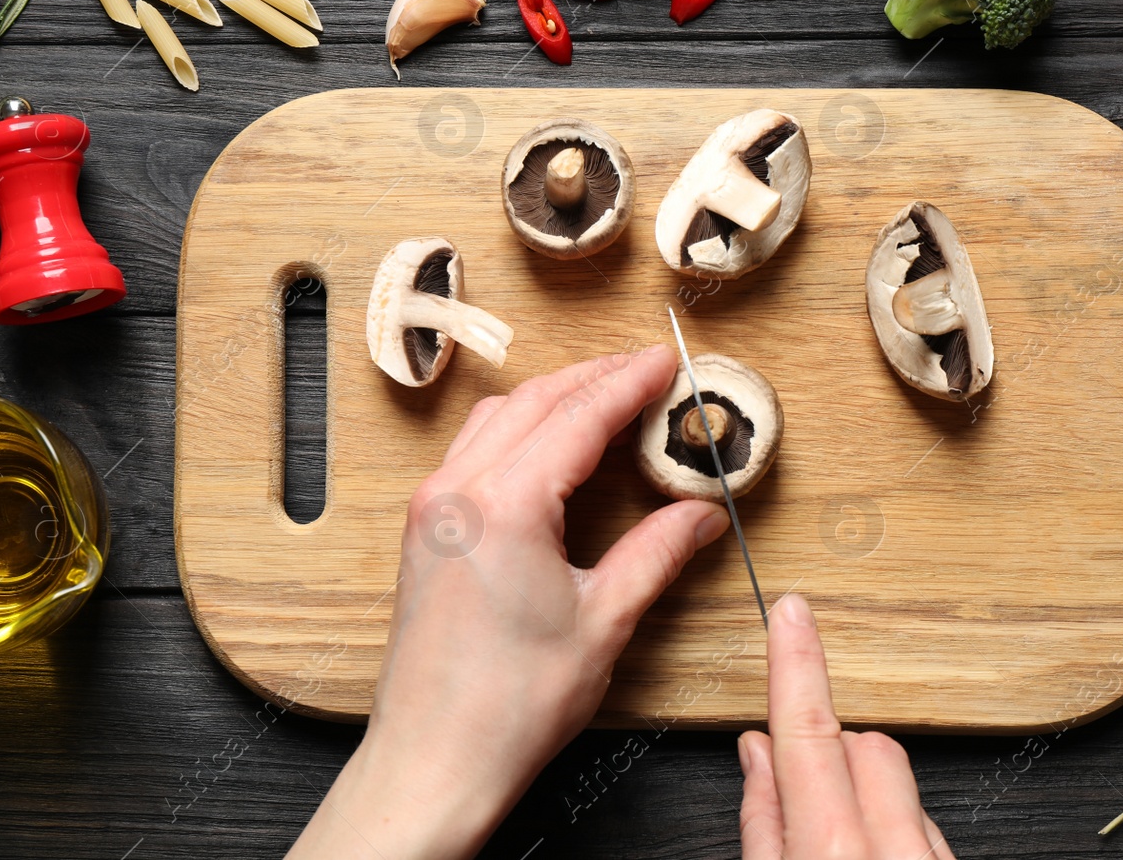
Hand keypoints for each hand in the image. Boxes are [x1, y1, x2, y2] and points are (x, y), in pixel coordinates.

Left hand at [289, 346, 729, 859]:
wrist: (433, 760)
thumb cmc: (508, 706)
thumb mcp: (604, 621)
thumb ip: (656, 553)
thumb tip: (699, 515)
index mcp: (504, 505)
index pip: (578, 415)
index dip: (629, 382)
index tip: (666, 361)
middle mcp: (457, 491)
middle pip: (535, 400)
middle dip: (595, 377)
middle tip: (647, 371)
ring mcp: (431, 507)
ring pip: (498, 417)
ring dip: (554, 397)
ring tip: (607, 398)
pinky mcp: (423, 529)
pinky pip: (473, 448)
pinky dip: (519, 428)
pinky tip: (552, 444)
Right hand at [739, 594, 955, 859]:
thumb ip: (762, 826)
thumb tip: (759, 759)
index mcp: (830, 852)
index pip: (808, 729)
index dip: (795, 663)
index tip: (792, 613)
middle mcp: (893, 851)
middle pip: (867, 747)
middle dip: (833, 757)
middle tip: (801, 807)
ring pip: (904, 785)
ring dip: (869, 801)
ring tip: (839, 854)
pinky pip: (930, 825)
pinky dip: (899, 833)